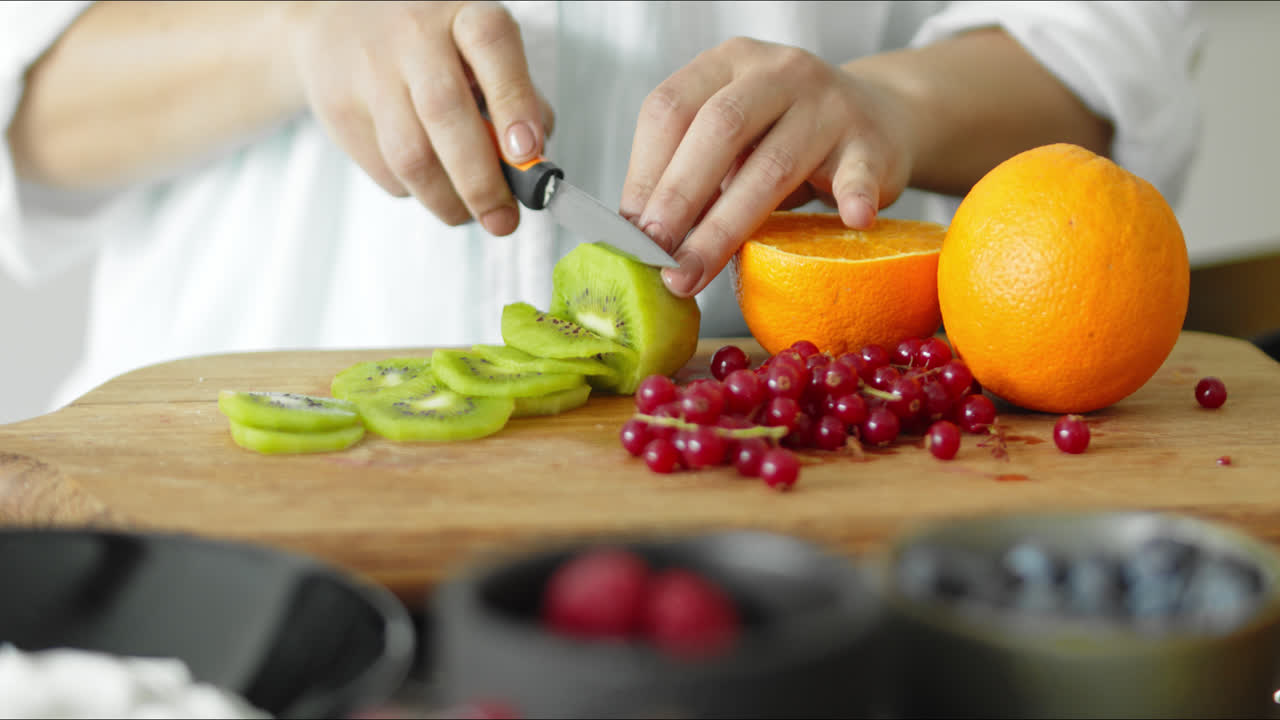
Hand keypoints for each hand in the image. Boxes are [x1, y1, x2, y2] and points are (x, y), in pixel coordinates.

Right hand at [285, 1, 553, 234]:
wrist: (336, 18)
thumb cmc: (431, 43)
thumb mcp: (479, 47)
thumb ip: (515, 93)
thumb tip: (532, 161)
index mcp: (462, 14)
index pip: (492, 47)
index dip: (514, 102)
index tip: (528, 154)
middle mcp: (413, 36)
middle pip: (445, 113)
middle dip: (480, 181)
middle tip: (502, 219)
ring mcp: (370, 72)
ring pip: (410, 156)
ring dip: (447, 200)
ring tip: (469, 213)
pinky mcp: (339, 109)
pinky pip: (385, 171)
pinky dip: (415, 191)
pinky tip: (428, 181)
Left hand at [620, 37, 916, 296]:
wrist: (878, 120)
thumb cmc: (785, 137)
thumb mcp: (732, 139)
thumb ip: (691, 170)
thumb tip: (639, 235)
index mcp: (726, 64)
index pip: (671, 108)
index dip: (645, 172)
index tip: (630, 231)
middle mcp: (776, 73)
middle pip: (718, 130)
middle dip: (679, 198)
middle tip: (656, 255)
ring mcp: (828, 104)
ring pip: (773, 163)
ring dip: (727, 227)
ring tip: (695, 273)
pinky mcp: (871, 141)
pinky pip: (859, 172)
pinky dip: (852, 198)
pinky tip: (849, 220)